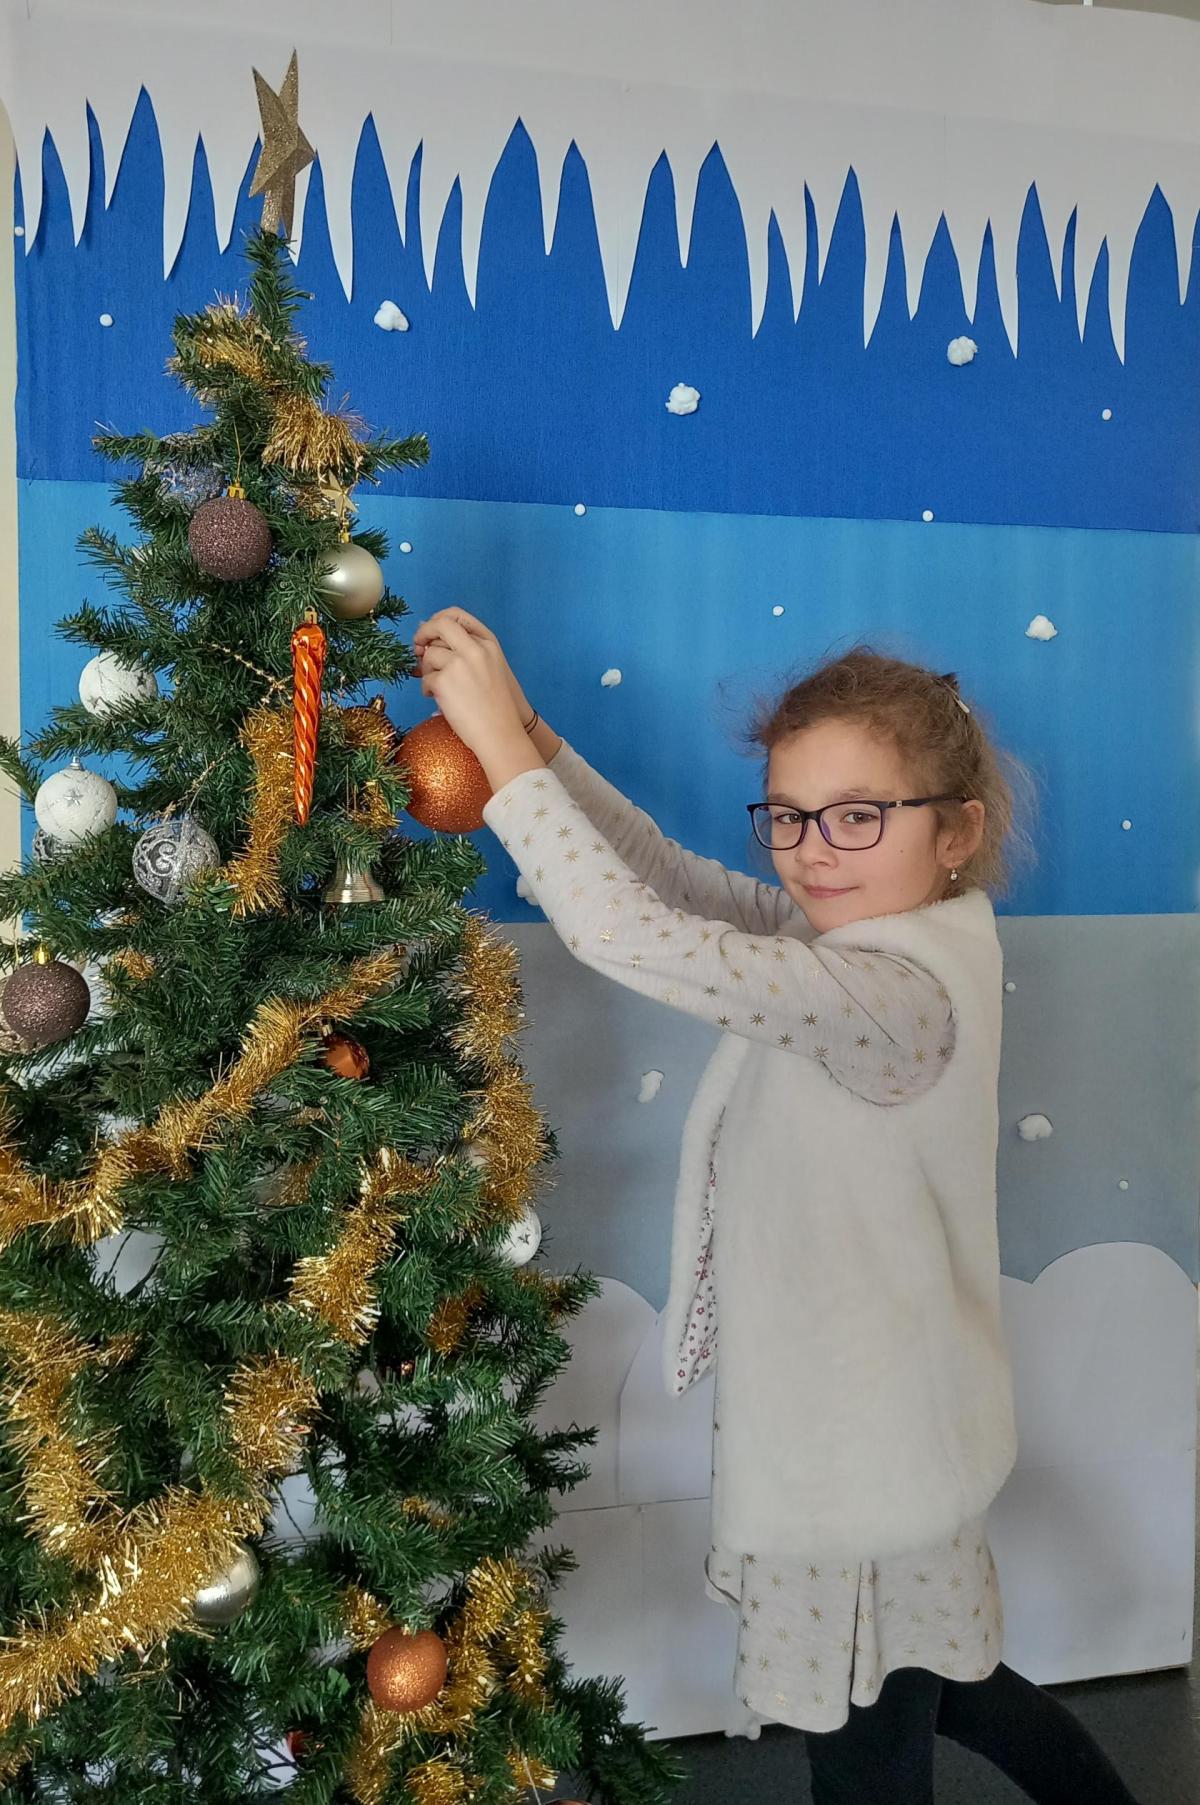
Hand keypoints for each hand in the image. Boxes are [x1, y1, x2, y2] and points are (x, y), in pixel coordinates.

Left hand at [412, 610, 528, 757]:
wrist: (501, 733)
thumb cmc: (496, 707)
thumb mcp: (491, 669)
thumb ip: (466, 650)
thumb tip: (428, 632)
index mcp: (489, 644)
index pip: (458, 616)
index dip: (439, 620)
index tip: (431, 631)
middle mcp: (475, 649)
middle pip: (440, 625)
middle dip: (424, 633)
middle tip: (418, 647)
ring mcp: (459, 664)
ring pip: (429, 655)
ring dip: (427, 670)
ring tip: (436, 686)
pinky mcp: (444, 682)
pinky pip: (425, 679)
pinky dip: (427, 690)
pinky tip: (437, 699)